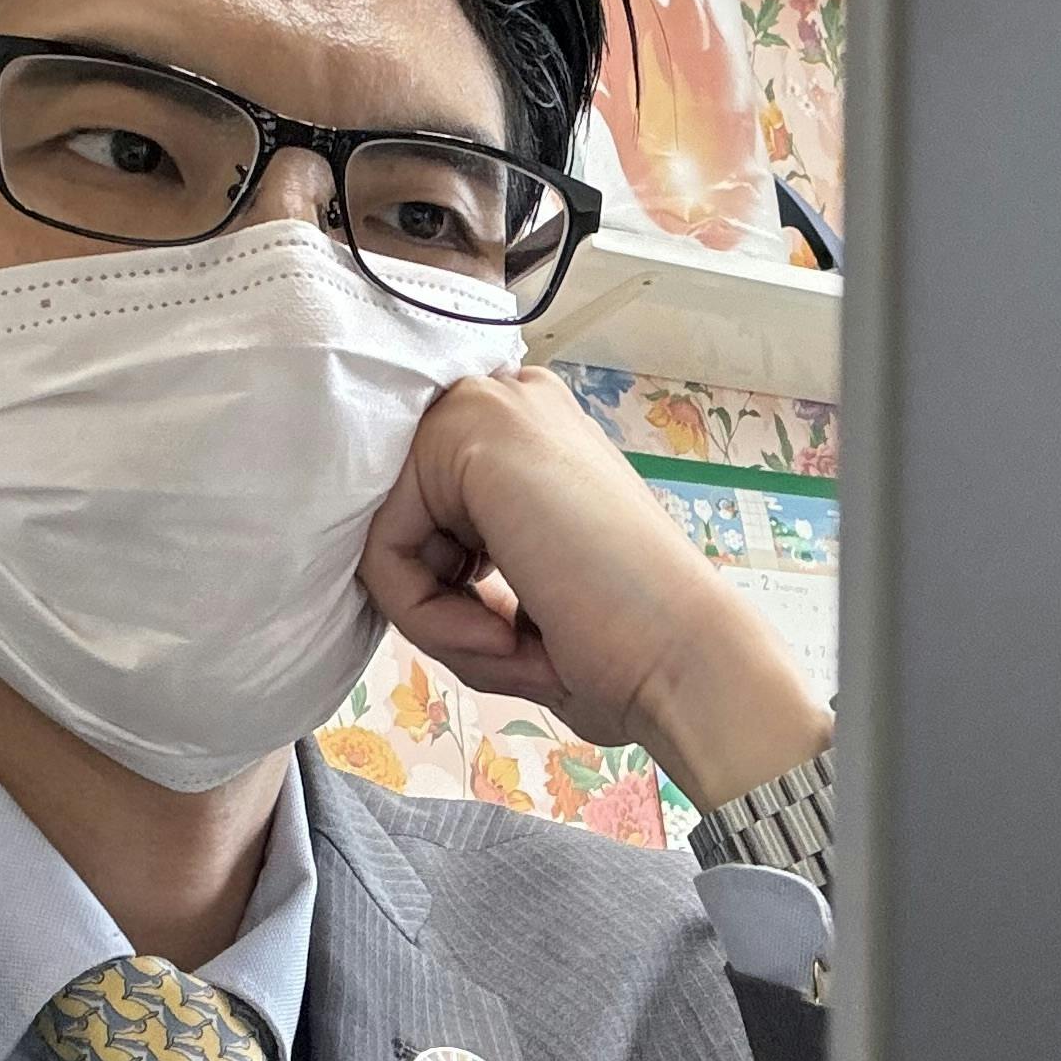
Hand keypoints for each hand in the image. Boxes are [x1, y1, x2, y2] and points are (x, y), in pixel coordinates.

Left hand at [363, 368, 832, 806]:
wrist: (685, 659)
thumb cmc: (621, 647)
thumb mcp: (522, 594)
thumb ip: (451, 565)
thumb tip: (375, 564)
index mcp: (532, 431)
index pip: (424, 512)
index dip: (447, 590)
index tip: (512, 634)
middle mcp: (509, 401)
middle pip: (399, 521)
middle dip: (439, 603)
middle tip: (516, 643)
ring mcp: (488, 405)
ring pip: (384, 536)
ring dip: (437, 619)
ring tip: (516, 641)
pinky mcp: (465, 432)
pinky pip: (382, 550)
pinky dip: (427, 618)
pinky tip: (506, 634)